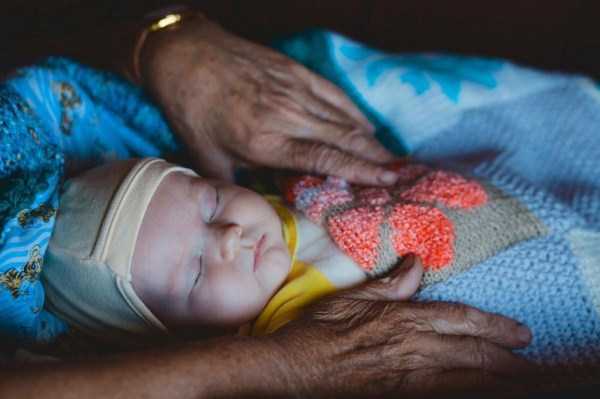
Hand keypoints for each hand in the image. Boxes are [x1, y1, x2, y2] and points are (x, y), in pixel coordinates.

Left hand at [141, 16, 398, 184]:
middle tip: (404, 176)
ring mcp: (296, 91)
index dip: (360, 171)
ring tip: (394, 158)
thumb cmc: (193, 111)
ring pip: (344, 118)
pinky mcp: (297, 73)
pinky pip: (335, 95)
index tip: (388, 183)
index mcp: (268, 141)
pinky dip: (355, 111)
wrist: (186, 57)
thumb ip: (234, 187)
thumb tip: (251, 211)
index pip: (325, 159)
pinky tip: (368, 125)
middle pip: (344, 139)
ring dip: (371, 140)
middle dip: (378, 159)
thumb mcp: (206, 157)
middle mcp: (289, 116)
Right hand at [269, 256, 534, 397]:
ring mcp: (409, 376)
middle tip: (529, 359)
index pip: (460, 318)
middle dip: (506, 355)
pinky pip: (445, 394)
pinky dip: (468, 391)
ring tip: (520, 379)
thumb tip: (416, 262)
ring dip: (497, 377)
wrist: (293, 370)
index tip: (519, 332)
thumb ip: (389, 284)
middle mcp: (412, 346)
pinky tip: (480, 391)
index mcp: (402, 317)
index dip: (494, 325)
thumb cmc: (317, 332)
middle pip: (472, 350)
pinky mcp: (400, 395)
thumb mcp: (351, 299)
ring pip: (466, 376)